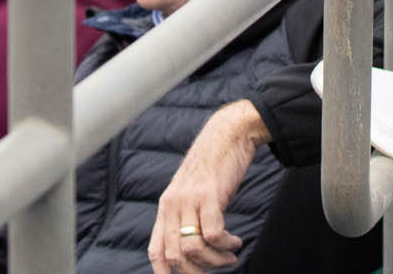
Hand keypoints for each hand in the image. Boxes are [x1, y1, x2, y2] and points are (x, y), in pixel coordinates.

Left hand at [149, 101, 266, 272]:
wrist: (228, 133)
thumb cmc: (214, 165)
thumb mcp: (192, 191)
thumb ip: (187, 215)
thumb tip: (194, 249)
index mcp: (166, 206)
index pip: (156, 250)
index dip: (164, 273)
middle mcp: (173, 204)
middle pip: (175, 255)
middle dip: (196, 272)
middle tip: (216, 270)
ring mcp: (189, 199)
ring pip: (193, 248)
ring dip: (215, 260)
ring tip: (230, 257)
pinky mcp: (209, 194)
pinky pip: (214, 233)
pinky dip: (226, 245)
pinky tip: (235, 242)